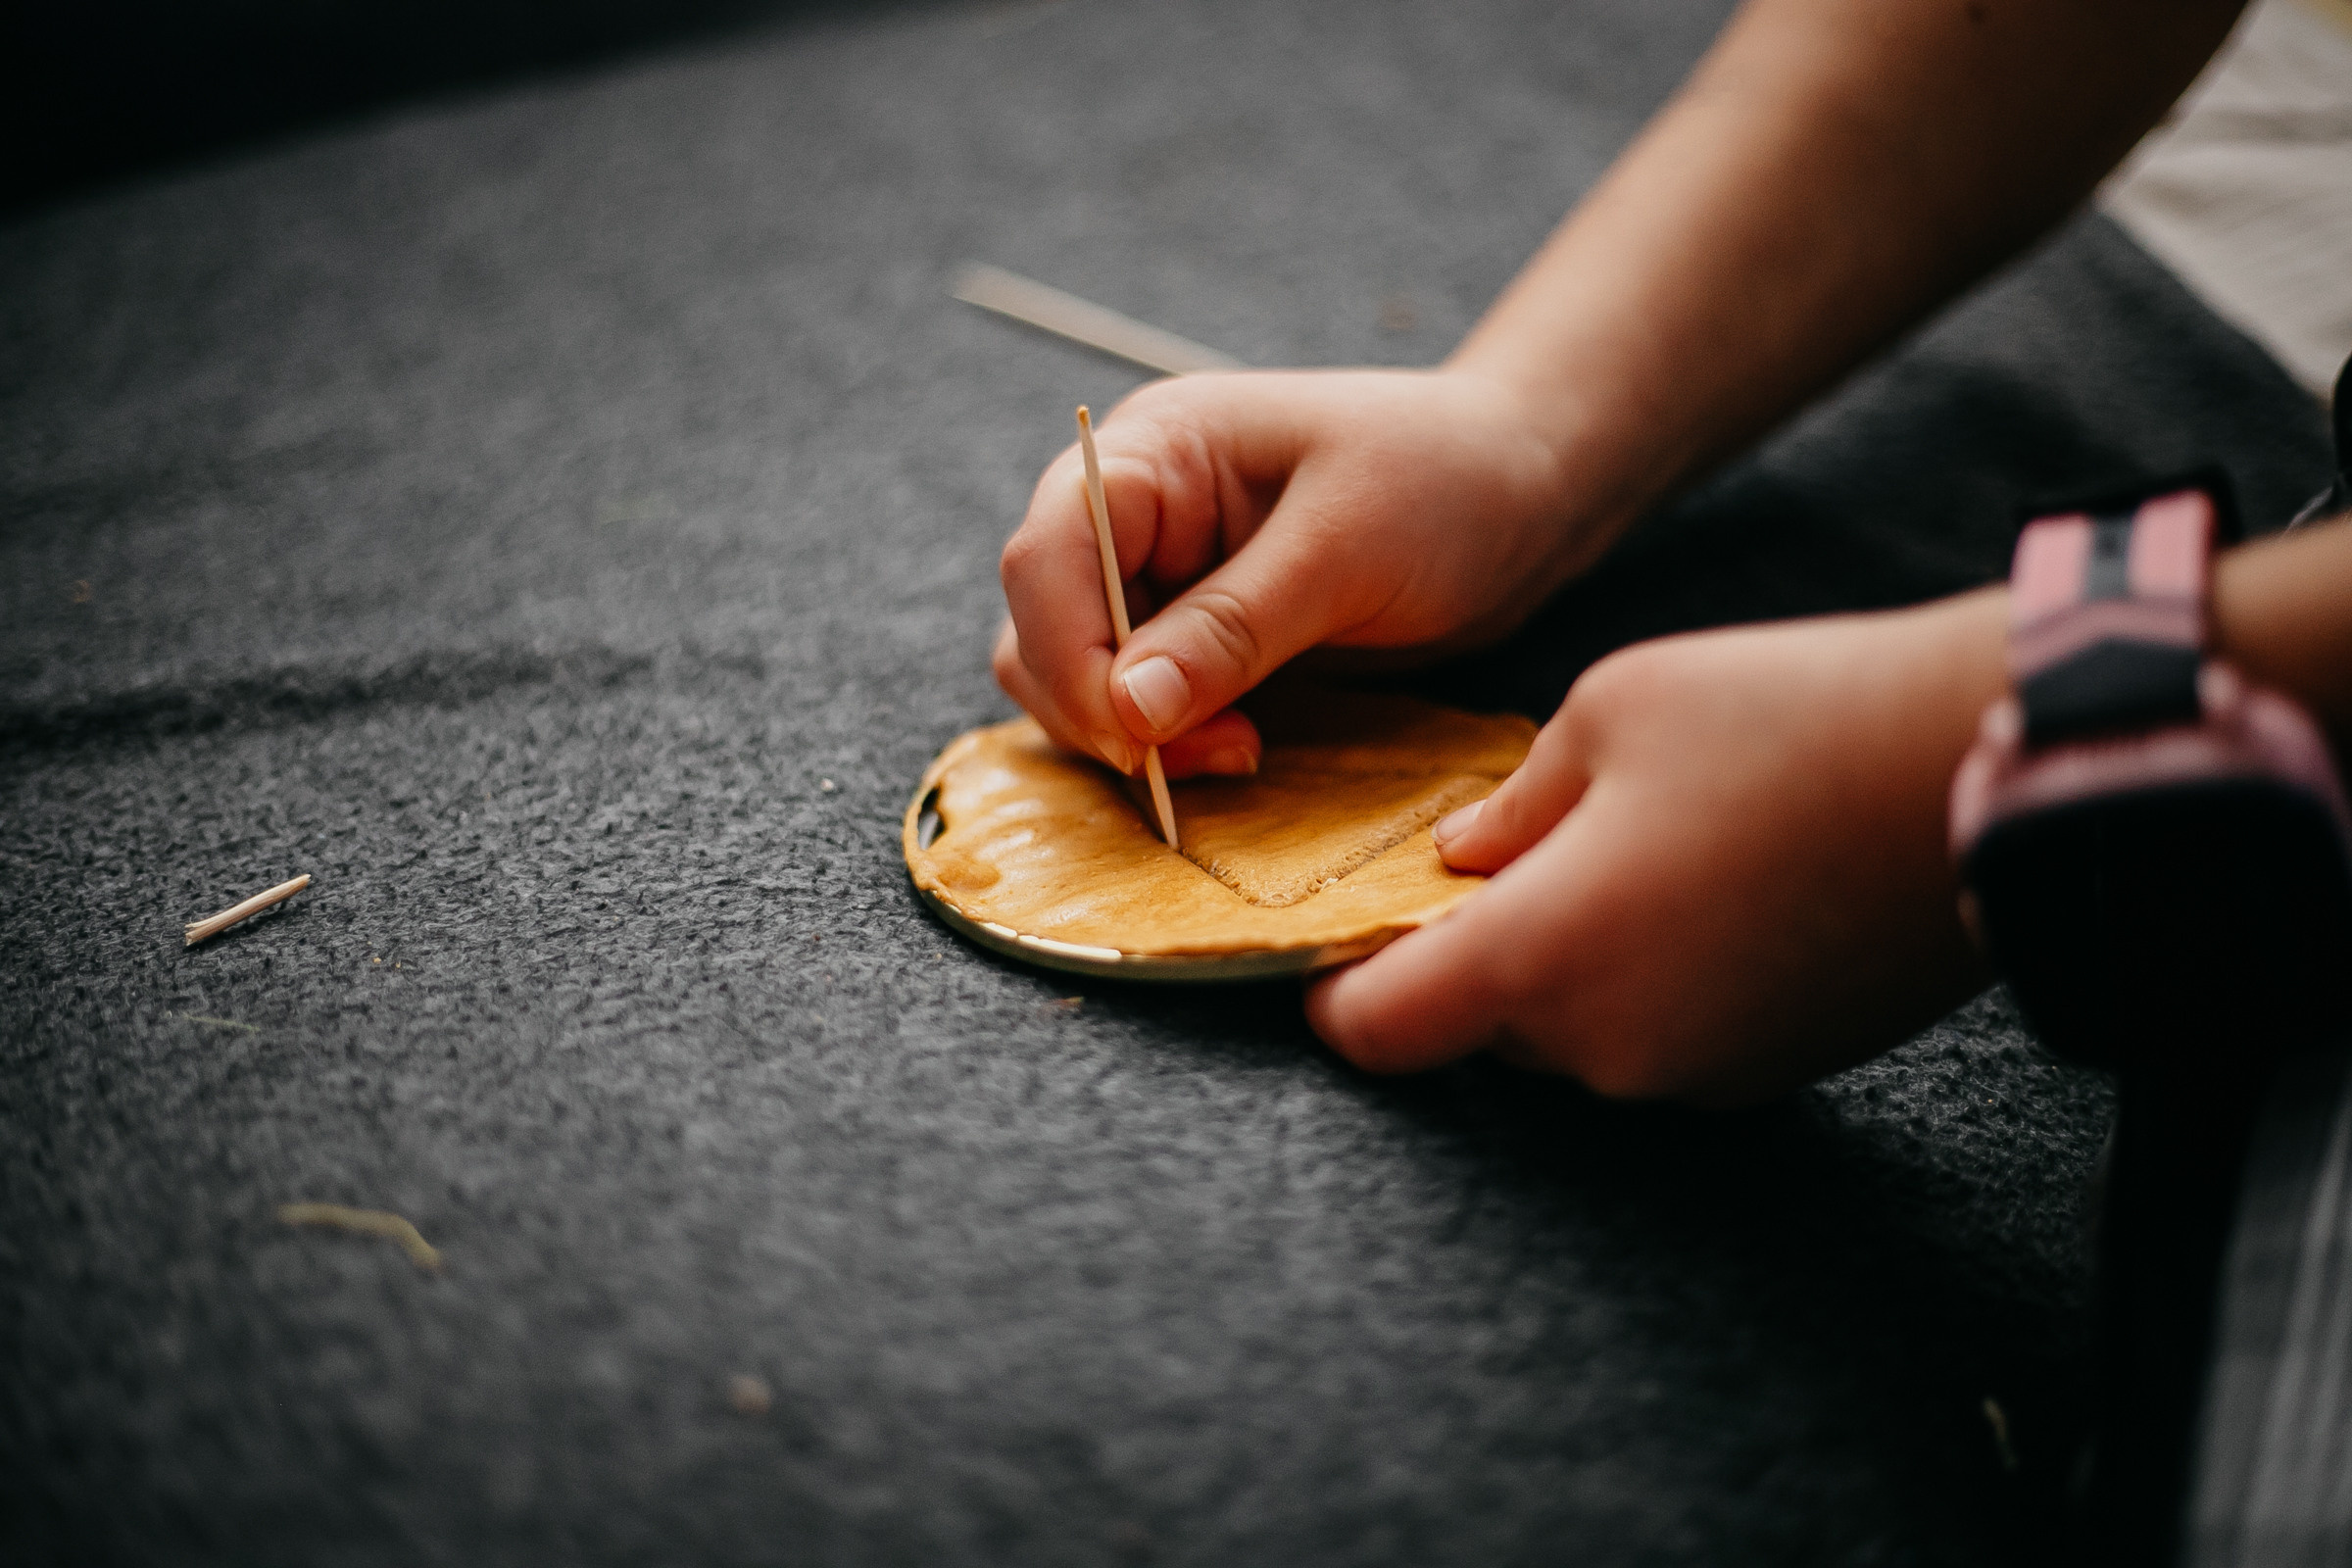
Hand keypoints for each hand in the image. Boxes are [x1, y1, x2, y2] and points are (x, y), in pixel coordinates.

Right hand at [993, 369, 1600, 776]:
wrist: (1523, 494)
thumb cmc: (1444, 480)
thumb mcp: (1343, 546)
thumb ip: (1232, 626)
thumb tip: (1129, 708)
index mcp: (1153, 452)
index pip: (1047, 554)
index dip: (1068, 653)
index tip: (1133, 737)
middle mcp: (1134, 516)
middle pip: (1041, 625)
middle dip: (1100, 707)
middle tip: (1210, 757)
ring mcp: (1160, 579)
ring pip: (1075, 676)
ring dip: (1131, 735)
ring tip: (1239, 752)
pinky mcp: (1195, 639)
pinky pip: (1136, 702)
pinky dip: (1165, 741)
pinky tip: (1238, 748)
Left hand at [1307, 592, 2008, 1103]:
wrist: (1995, 771)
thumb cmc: (1791, 722)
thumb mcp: (1610, 714)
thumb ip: (1509, 806)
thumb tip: (1464, 860)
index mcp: (1542, 958)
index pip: (1377, 1031)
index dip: (1335, 992)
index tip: (1337, 941)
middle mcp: (1608, 1048)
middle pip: (1478, 1027)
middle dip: (1470, 952)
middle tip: (1510, 851)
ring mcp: (1695, 1073)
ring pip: (1571, 1031)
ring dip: (1564, 961)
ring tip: (1629, 848)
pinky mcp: (1767, 1071)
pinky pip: (1655, 1036)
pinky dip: (1644, 978)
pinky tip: (1700, 885)